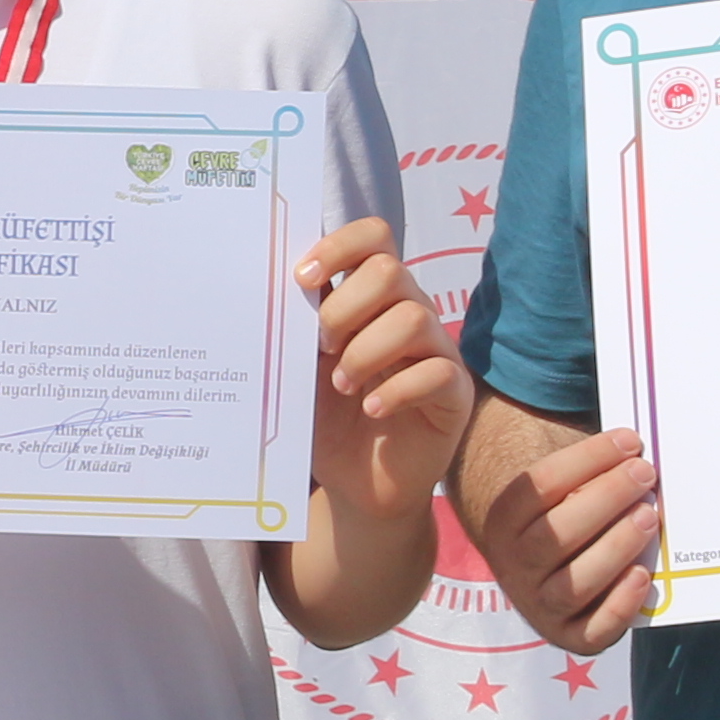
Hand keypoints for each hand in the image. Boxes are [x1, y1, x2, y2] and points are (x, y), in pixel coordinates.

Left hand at [299, 222, 472, 518]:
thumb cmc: (327, 417)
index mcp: (371, 298)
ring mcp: (437, 352)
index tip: (301, 279)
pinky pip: (438, 372)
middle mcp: (409, 314)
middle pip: (391, 271)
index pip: (373, 237)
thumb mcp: (301, 367)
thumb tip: (265, 285)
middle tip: (321, 347)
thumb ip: (295, 325)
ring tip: (342, 385)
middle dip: (345, 307)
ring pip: (414, 318)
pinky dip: (397, 390)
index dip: (339, 246)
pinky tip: (372, 408)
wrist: (354, 482)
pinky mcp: (454, 394)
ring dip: (366, 351)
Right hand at [474, 423, 659, 656]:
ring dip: (615, 547)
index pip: (537, 487)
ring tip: (649, 517)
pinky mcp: (569, 635)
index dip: (586, 460)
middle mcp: (512, 566)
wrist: (545, 573)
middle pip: (553, 535)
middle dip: (605, 499)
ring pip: (573, 583)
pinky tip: (642, 575)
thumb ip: (586, 474)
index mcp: (502, 523)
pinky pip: (592, 629)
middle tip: (645, 475)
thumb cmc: (567, 516)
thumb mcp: (561, 491)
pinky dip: (619, 604)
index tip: (628, 441)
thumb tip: (633, 452)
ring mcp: (539, 604)